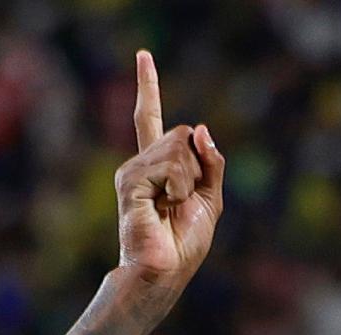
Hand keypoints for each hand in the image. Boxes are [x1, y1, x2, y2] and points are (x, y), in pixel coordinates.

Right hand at [111, 50, 225, 296]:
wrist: (164, 273)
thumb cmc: (184, 244)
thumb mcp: (210, 199)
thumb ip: (210, 163)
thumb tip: (200, 127)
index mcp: (157, 165)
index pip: (151, 118)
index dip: (149, 87)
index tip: (144, 56)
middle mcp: (140, 163)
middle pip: (182, 133)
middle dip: (196, 167)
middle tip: (182, 202)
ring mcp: (132, 170)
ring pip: (179, 148)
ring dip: (189, 181)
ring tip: (172, 208)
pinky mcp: (130, 181)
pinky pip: (172, 167)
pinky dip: (180, 189)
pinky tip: (164, 209)